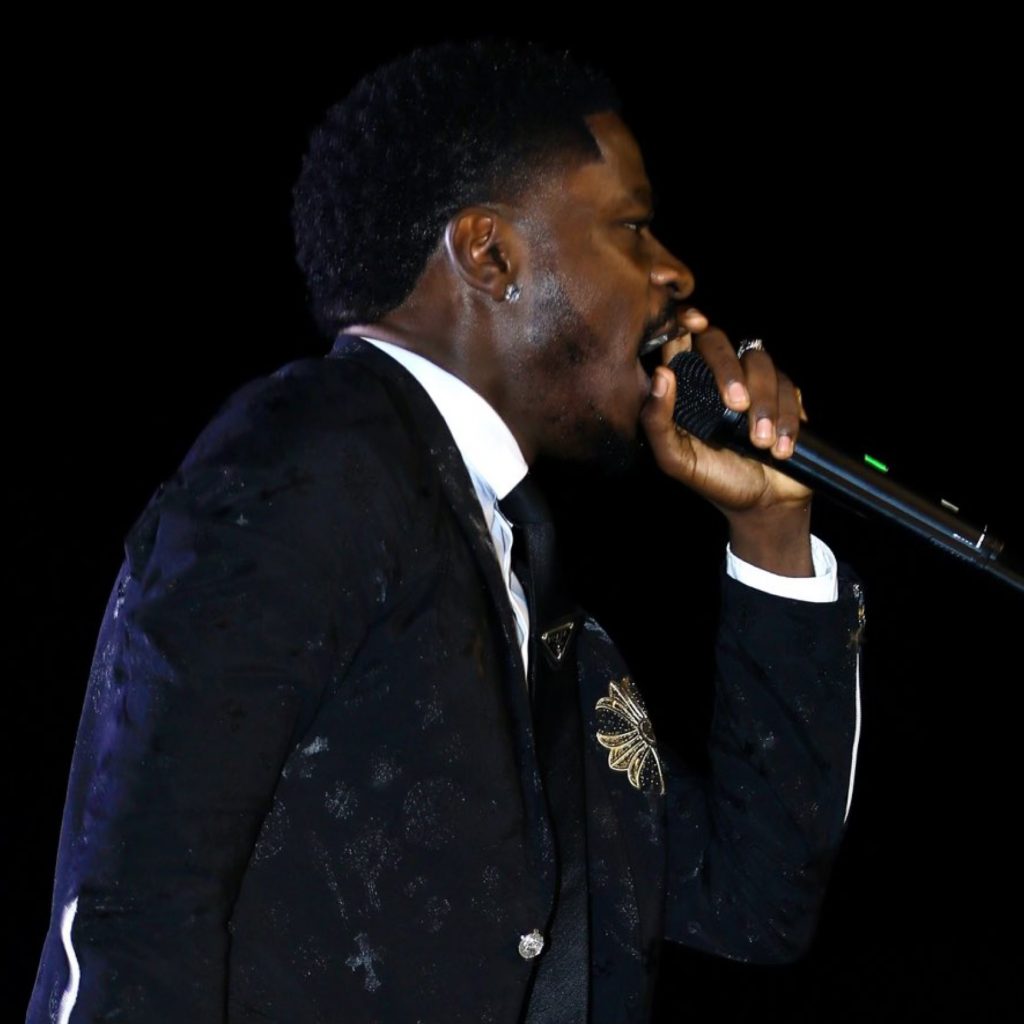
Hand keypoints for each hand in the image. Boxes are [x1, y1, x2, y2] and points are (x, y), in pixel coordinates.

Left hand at [640, 309, 814, 575]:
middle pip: (720, 341)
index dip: (684, 321)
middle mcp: (717, 377)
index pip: (680, 340)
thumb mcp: (677, 460)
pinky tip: (779, 448)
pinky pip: (789, 385)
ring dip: (764, 403)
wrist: (764, 504)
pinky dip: (786, 418)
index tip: (694, 322)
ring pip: (760, 362)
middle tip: (736, 406)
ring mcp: (753, 382)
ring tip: (759, 443)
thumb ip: (657, 422)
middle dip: (730, 370)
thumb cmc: (715, 479)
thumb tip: (660, 375)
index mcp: (686, 388)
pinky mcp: (785, 393)